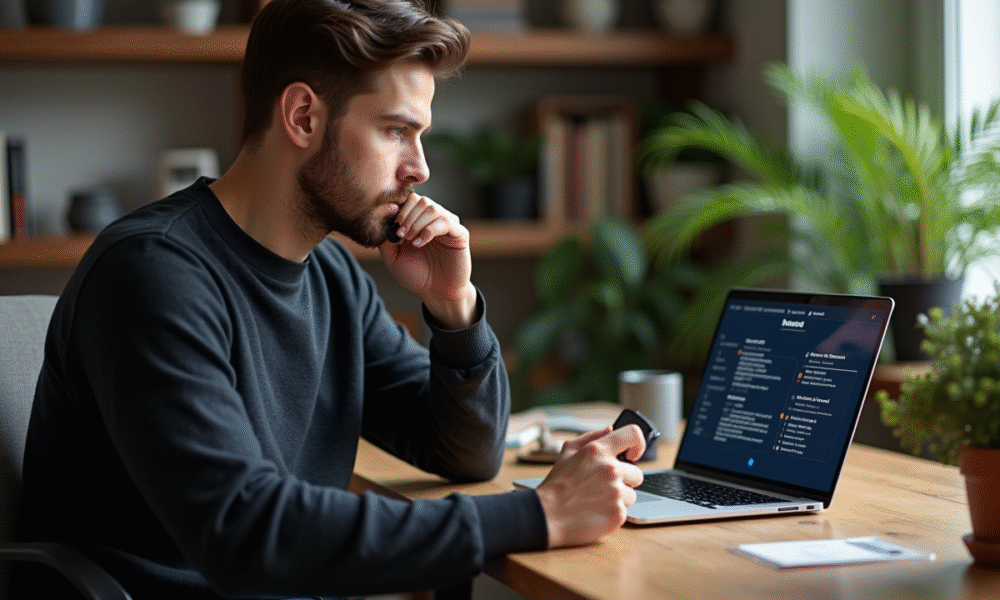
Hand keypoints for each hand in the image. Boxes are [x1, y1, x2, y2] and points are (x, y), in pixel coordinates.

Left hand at [378, 193, 476, 328]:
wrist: (436, 293)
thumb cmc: (416, 275)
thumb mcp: (392, 256)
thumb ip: (386, 235)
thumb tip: (388, 212)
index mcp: (418, 219)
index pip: (409, 199)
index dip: (399, 208)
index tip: (392, 226)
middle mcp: (434, 219)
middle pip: (420, 200)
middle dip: (406, 216)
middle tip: (400, 235)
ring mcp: (448, 224)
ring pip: (432, 208)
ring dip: (417, 223)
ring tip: (410, 241)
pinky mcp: (460, 233)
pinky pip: (445, 222)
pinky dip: (429, 230)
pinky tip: (420, 243)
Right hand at [534, 425, 644, 548]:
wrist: (547, 515)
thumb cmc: (557, 484)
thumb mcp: (568, 451)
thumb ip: (592, 437)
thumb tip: (610, 429)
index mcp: (598, 451)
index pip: (633, 435)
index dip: (638, 444)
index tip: (633, 454)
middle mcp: (610, 469)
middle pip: (637, 473)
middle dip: (624, 480)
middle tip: (603, 486)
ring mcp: (616, 492)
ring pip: (631, 494)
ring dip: (619, 498)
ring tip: (597, 500)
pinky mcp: (618, 513)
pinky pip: (626, 510)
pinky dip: (613, 512)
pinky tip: (597, 511)